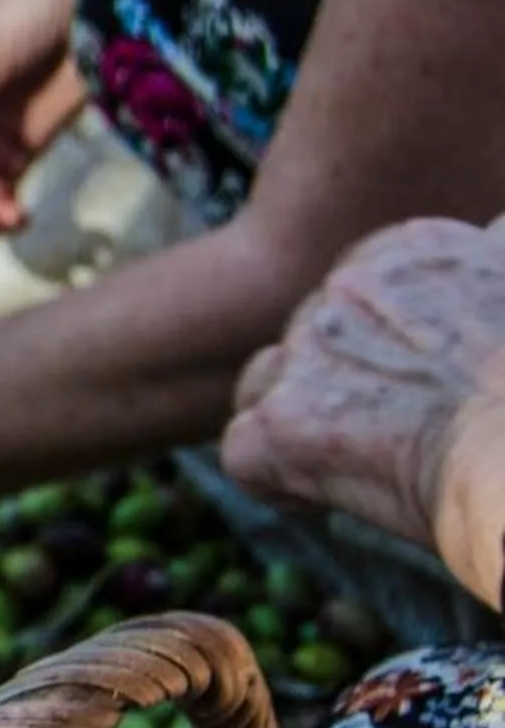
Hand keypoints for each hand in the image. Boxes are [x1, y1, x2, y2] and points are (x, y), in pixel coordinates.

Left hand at [224, 218, 504, 604]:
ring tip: (365, 459)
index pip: (365, 289)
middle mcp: (346, 288)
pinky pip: (248, 453)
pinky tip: (329, 498)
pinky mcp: (278, 423)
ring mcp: (305, 352)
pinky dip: (280, 480)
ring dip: (303, 419)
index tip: (432, 380)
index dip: (388, 342)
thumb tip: (498, 230)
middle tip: (413, 427)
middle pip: (319, 335)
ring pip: (270, 381)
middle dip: (349, 382)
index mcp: (414, 252)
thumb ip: (497, 253)